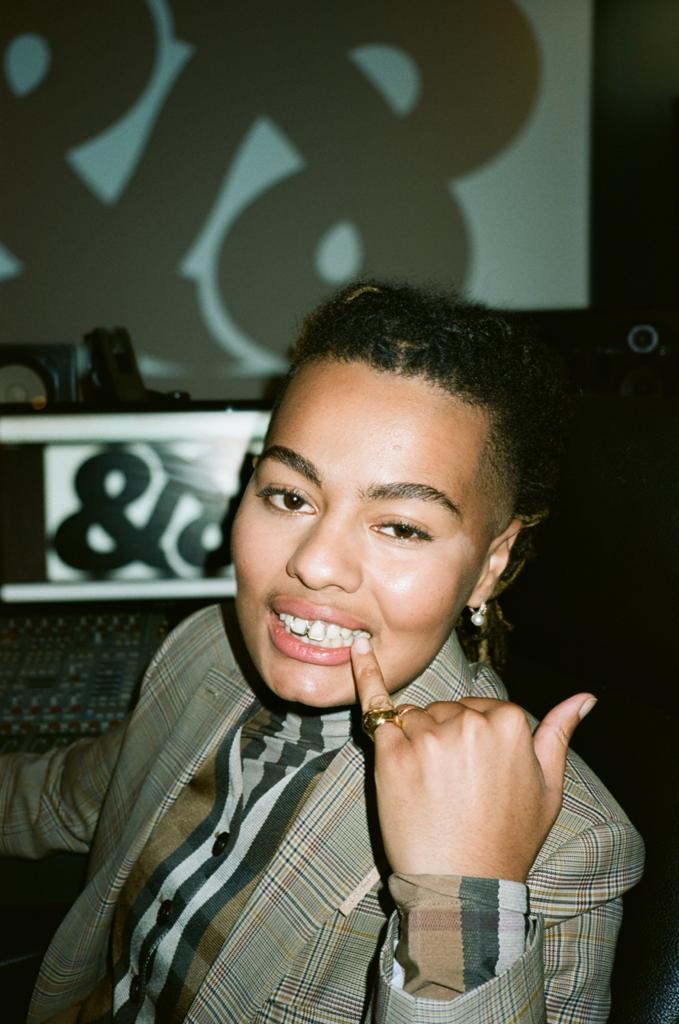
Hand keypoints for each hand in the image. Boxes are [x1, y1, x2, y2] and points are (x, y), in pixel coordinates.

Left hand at [351, 637, 595, 880]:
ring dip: (415, 740)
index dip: (474, 740)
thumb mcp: (549, 788)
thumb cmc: (508, 839)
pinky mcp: (391, 752)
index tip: (476, 775)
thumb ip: (559, 734)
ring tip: (427, 789)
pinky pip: (376, 711)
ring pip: (415, 717)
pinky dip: (366, 677)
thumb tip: (585, 698)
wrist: (464, 885)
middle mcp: (468, 720)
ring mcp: (428, 735)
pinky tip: (358, 650)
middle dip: (445, 738)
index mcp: (509, 722)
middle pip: (446, 710)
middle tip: (451, 789)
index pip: (481, 709)